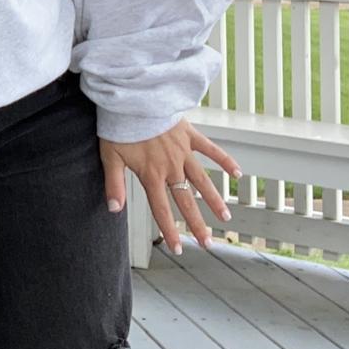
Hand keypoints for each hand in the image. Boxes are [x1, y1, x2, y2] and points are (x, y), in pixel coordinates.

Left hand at [100, 118, 241, 254]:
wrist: (131, 99)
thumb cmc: (118, 128)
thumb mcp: (110, 157)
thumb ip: (114, 184)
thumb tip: (114, 210)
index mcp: (151, 175)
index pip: (161, 209)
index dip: (170, 230)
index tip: (179, 249)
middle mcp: (171, 167)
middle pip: (186, 201)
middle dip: (197, 224)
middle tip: (208, 242)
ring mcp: (183, 151)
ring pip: (202, 180)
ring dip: (214, 199)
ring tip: (225, 217)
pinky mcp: (189, 135)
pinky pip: (211, 150)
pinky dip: (225, 161)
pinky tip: (238, 173)